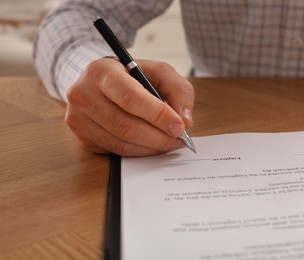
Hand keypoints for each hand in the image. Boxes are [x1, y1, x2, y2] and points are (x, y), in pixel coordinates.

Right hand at [65, 58, 193, 155]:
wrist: (102, 82)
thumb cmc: (133, 76)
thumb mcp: (159, 72)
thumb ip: (178, 90)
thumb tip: (184, 121)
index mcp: (101, 71)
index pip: (131, 98)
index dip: (158, 115)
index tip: (179, 127)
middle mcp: (83, 94)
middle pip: (125, 125)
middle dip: (158, 137)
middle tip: (179, 139)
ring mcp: (79, 118)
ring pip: (121, 142)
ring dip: (151, 147)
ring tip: (170, 143)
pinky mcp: (82, 137)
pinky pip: (116, 150)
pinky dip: (139, 151)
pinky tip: (152, 145)